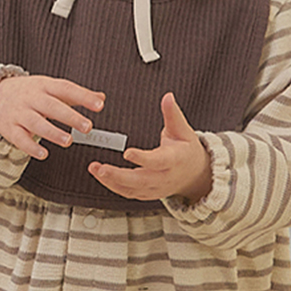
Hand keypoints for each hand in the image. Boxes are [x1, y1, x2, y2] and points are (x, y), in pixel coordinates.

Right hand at [0, 75, 104, 159]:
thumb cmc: (29, 92)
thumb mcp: (50, 87)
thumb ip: (75, 95)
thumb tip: (101, 97)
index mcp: (44, 86)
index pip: (66, 89)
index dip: (83, 97)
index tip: (100, 105)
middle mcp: (32, 98)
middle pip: (52, 107)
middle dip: (70, 117)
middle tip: (88, 127)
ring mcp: (20, 113)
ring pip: (36, 123)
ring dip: (52, 132)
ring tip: (68, 141)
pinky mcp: (10, 128)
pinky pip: (20, 139)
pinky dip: (31, 147)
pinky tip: (43, 154)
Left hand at [89, 92, 211, 203]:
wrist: (195, 175)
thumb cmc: (187, 149)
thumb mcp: (183, 130)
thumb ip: (173, 114)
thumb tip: (168, 96)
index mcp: (175, 160)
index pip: (158, 161)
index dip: (142, 158)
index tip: (126, 153)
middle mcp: (165, 177)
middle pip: (141, 180)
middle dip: (119, 176)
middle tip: (101, 168)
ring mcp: (156, 188)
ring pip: (132, 189)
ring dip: (111, 181)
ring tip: (95, 169)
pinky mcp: (147, 194)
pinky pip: (128, 193)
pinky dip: (113, 186)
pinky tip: (100, 176)